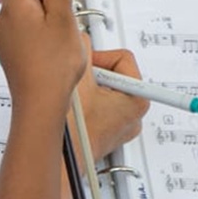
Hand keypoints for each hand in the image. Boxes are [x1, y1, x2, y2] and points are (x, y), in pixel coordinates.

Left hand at [0, 0, 86, 114]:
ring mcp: (5, 39)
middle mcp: (4, 22)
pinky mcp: (10, 54)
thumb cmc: (52, 66)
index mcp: (14, 7)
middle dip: (44, 3)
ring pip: (25, 17)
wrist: (40, 102)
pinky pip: (24, 36)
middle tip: (61, 19)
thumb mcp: (64, 20)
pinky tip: (52, 52)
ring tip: (59, 40)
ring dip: (44, 22)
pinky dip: (39, 39)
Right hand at [75, 41, 148, 160]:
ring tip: (75, 101)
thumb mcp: (78, 76)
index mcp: (138, 98)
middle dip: (92, 75)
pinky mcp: (108, 134)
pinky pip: (100, 107)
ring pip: (104, 91)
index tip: (84, 65)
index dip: (98, 57)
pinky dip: (87, 105)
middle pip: (114, 74)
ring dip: (88, 90)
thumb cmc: (73, 131)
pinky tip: (75, 112)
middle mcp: (135, 114)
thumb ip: (83, 49)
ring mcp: (121, 126)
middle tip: (77, 85)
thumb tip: (82, 38)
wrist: (59, 160)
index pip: (122, 58)